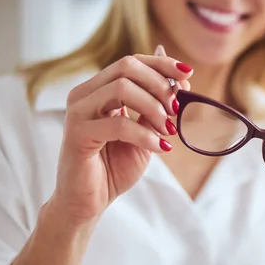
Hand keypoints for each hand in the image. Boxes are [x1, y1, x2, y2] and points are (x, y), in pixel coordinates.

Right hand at [50, 51, 192, 225]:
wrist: (89, 202)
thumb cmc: (114, 168)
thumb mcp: (145, 133)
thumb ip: (156, 108)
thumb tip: (181, 81)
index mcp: (98, 90)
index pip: (131, 62)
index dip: (161, 64)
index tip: (187, 74)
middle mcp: (84, 95)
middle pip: (126, 67)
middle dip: (160, 85)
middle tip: (177, 109)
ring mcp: (78, 112)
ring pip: (122, 89)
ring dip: (154, 107)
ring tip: (168, 130)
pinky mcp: (77, 134)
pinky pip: (118, 124)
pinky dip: (145, 135)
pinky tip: (160, 148)